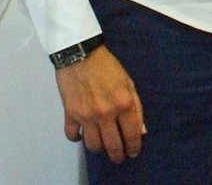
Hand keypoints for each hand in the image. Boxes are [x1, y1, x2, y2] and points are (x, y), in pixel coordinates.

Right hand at [54, 45, 145, 162]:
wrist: (81, 54)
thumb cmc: (106, 65)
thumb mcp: (128, 82)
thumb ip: (136, 107)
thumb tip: (141, 129)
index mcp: (123, 103)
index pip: (132, 133)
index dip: (134, 147)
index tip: (134, 151)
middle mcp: (105, 112)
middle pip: (112, 145)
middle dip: (118, 155)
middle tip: (119, 157)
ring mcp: (87, 115)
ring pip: (93, 145)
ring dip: (99, 149)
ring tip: (103, 146)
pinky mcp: (70, 115)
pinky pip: (73, 136)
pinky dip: (78, 138)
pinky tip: (83, 134)